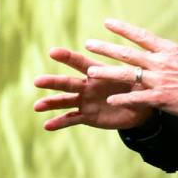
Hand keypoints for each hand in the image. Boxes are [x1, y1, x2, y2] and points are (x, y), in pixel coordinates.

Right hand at [33, 46, 153, 130]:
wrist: (139, 108)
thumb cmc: (139, 87)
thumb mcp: (138, 80)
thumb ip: (134, 76)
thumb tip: (140, 70)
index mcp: (98, 72)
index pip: (81, 63)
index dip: (67, 57)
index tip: (53, 51)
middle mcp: (88, 85)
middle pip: (68, 82)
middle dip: (53, 82)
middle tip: (37, 81)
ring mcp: (85, 101)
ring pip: (65, 101)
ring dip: (51, 103)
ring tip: (36, 106)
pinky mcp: (87, 116)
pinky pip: (71, 119)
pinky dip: (59, 122)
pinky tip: (47, 125)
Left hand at [84, 18, 177, 118]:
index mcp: (168, 50)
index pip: (141, 36)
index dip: (123, 29)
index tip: (107, 23)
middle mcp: (159, 62)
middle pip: (128, 53)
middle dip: (106, 48)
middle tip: (89, 44)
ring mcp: (158, 80)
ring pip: (128, 75)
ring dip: (108, 72)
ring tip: (91, 72)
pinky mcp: (160, 97)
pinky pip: (137, 98)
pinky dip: (124, 99)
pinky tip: (110, 100)